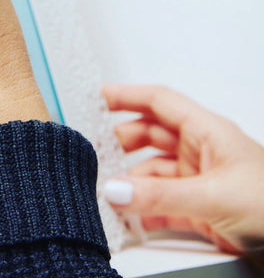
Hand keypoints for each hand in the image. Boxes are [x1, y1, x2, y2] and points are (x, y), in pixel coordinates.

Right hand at [103, 84, 263, 256]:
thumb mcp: (214, 196)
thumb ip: (161, 195)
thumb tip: (117, 189)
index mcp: (208, 131)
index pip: (160, 102)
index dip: (128, 95)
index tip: (99, 96)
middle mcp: (201, 150)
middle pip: (150, 134)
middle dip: (122, 141)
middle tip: (96, 150)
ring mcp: (199, 179)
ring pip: (153, 171)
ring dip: (131, 181)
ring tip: (112, 191)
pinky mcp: (200, 209)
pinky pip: (161, 202)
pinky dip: (143, 208)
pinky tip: (132, 216)